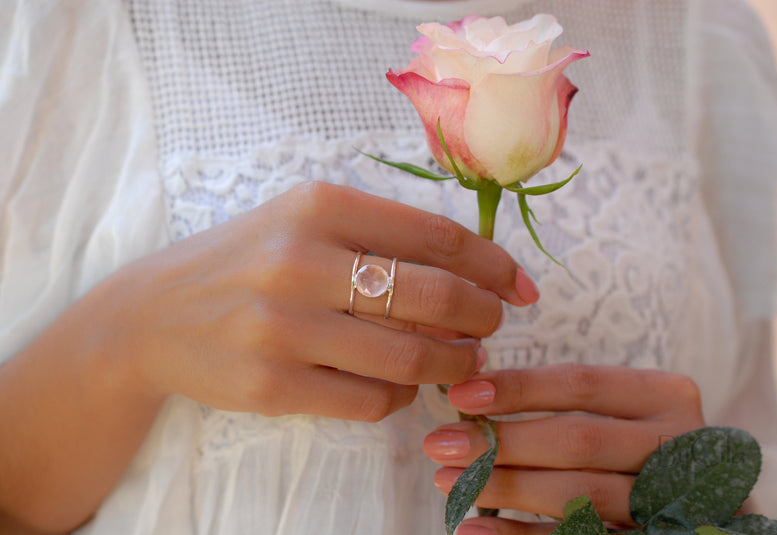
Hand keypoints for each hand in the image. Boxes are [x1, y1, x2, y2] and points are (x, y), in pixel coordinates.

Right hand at [102, 181, 536, 420]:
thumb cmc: (243, 262)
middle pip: (432, 297)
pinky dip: (402, 395)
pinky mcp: (271, 386)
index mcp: (318, 206)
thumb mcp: (301, 221)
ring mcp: (283, 329)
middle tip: (494, 326)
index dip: (493, 263)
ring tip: (463, 361)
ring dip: (453, 363)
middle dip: (483, 316)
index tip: (520, 285)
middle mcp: (300, 262)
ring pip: (409, 356)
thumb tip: (471, 271)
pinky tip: (401, 385)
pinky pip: (371, 399)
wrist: (152, 316)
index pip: (434, 235)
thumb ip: (379, 234)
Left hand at [423, 363, 704, 533]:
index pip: (581, 383)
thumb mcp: (616, 414)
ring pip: (579, 494)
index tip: (460, 395)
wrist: (694, 501)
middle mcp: (680, 444)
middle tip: (440, 444)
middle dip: (501, 442)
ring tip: (449, 482)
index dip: (517, 388)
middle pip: (577, 439)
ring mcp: (674, 499)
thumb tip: (471, 401)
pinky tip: (475, 530)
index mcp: (667, 396)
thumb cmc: (634, 448)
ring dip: (505, 488)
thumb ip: (564, 405)